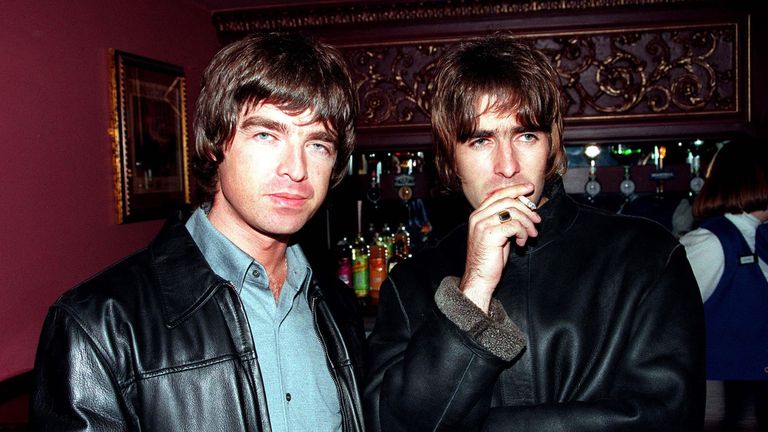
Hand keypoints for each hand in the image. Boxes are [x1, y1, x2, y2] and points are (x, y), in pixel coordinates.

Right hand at [460, 183, 540, 312]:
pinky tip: (521, 242)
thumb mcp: (497, 234)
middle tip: (537, 221)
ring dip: (527, 223)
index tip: (529, 188)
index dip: (516, 190)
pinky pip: (514, 225)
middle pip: (508, 201)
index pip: (498, 195)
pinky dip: (522, 233)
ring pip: (513, 212)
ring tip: (531, 235)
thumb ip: (504, 220)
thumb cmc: (489, 259)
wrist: (479, 277)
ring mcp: (482, 224)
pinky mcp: (490, 234)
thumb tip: (522, 210)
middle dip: (527, 210)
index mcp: (478, 215)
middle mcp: (478, 217)